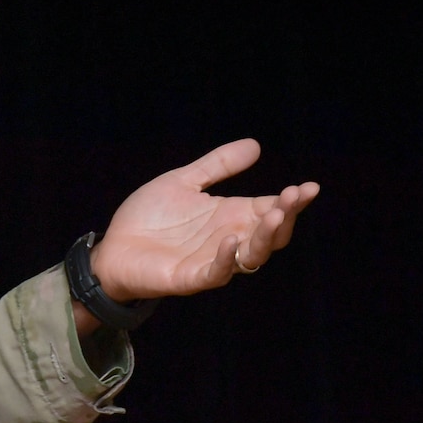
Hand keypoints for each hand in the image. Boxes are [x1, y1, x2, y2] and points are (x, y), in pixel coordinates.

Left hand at [88, 139, 318, 311]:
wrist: (112, 247)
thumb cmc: (148, 217)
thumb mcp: (183, 181)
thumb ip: (217, 165)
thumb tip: (256, 145)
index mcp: (231, 216)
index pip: (271, 209)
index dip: (292, 200)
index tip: (309, 187)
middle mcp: (229, 239)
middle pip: (270, 234)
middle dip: (285, 216)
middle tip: (294, 196)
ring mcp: (212, 260)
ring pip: (251, 256)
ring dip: (265, 237)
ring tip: (275, 215)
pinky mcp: (190, 277)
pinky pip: (216, 273)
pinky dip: (226, 259)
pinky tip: (231, 239)